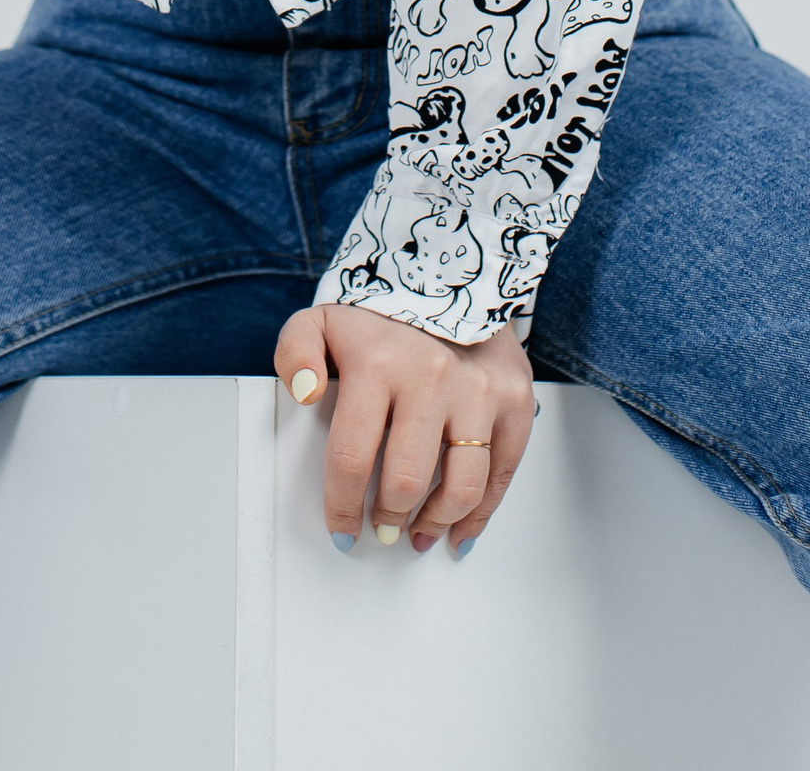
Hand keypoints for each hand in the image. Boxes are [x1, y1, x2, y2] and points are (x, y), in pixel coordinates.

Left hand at [274, 301, 535, 556]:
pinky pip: (502, 473)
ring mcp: (478, 390)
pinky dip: (481, 513)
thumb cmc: (379, 317)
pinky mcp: (514, 399)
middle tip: (381, 528)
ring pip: (461, 486)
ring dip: (435, 522)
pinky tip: (459, 529)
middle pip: (407, 480)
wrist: (451, 276)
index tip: (342, 530)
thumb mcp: (321, 321)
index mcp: (377, 363)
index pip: (352, 456)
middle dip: (388, 517)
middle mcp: (431, 378)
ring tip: (418, 533)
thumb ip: (295, 353)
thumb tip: (304, 394)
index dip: (343, 506)